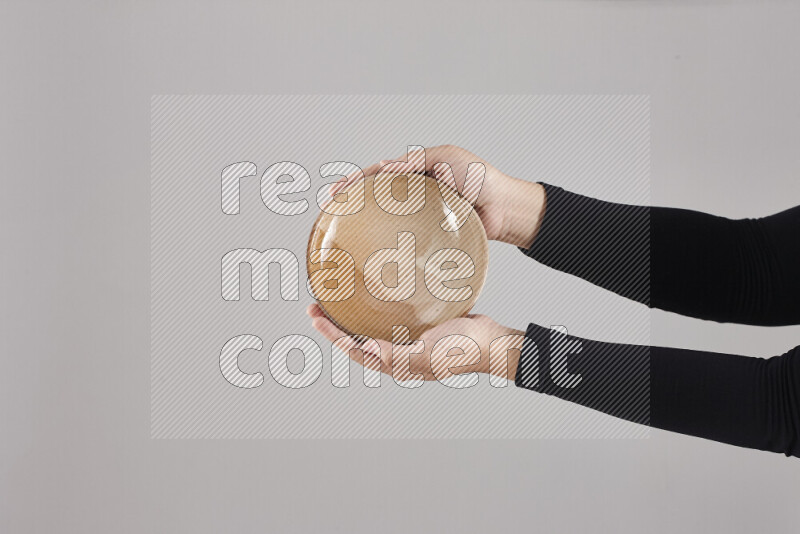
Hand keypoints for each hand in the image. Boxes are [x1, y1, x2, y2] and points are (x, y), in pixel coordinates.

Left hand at [307, 303, 523, 382]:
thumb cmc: (462, 350)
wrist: (491, 341)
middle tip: (316, 306)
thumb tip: (369, 352)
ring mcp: (410, 341)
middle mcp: (399, 354)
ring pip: (373, 330)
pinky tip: (376, 295)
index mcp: (397, 363)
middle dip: (336, 326)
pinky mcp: (422, 327)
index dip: (334, 336)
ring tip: (339, 302)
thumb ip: (399, 355)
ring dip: (354, 318)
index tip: (316, 318)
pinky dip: (378, 310)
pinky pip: (392, 319)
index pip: (356, 350)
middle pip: (359, 341)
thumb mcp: (427, 354)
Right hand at [331, 145, 546, 247]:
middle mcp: (418, 194)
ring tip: (348, 231)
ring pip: (392, 219)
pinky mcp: (434, 236)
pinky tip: (379, 250)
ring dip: (371, 224)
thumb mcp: (447, 158)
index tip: (337, 191)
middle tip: (334, 210)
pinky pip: (410, 238)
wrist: (506, 208)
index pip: (382, 174)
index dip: (358, 181)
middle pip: (381, 197)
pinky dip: (393, 242)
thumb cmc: (481, 178)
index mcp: (419, 172)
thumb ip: (417, 162)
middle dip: (356, 202)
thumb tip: (384, 166)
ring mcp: (424, 216)